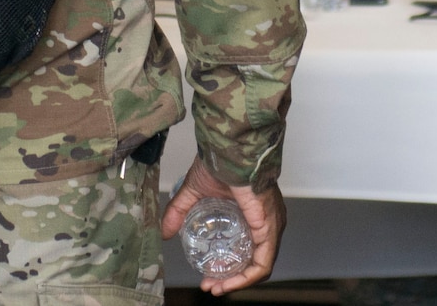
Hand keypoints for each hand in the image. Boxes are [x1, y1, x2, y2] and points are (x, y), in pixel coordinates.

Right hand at [161, 156, 285, 294]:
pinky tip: (228, 281)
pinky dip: (246, 277)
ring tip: (215, 287)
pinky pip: (263, 262)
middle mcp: (269, 222)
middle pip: (255, 262)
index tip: (208, 277)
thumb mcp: (195, 192)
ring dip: (237, 282)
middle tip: (209, 285)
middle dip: (231, 280)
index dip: (230, 267)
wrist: (229, 149)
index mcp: (257, 214)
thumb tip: (165, 233)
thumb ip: (180, 211)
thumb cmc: (220, 162)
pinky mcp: (270, 226)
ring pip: (260, 266)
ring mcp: (272, 225)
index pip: (250, 250)